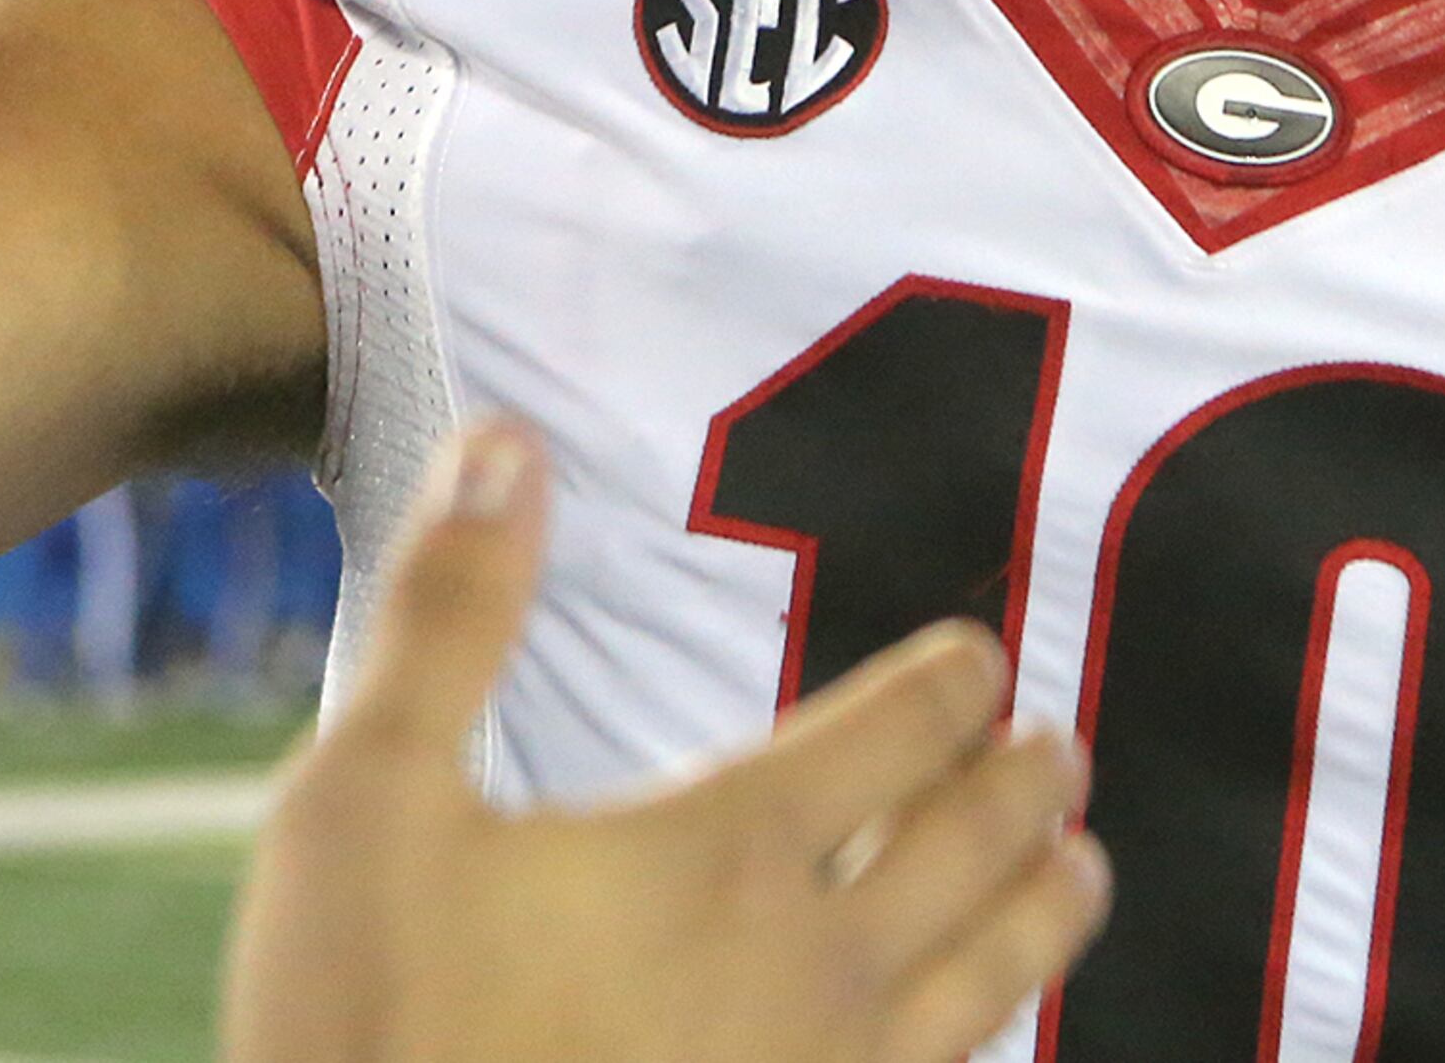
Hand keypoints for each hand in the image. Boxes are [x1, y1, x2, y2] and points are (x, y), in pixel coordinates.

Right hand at [221, 419, 1108, 1062]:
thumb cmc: (363, 1024)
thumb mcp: (368, 797)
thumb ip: (453, 612)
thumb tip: (504, 442)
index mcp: (725, 852)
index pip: (897, 735)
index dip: (954, 683)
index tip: (983, 657)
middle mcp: (811, 971)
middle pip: (977, 854)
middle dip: (1028, 789)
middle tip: (1063, 754)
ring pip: (990, 990)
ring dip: (1046, 918)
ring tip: (1081, 878)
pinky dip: (973, 1048)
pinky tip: (960, 1045)